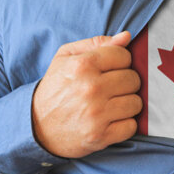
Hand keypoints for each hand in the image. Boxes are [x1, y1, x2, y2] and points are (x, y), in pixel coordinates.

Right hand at [32, 31, 141, 157]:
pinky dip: (124, 124)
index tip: (110, 70)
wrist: (37, 126)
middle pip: (133, 79)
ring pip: (136, 103)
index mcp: (82, 65)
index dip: (119, 62)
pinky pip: (131, 126)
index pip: (124, 56)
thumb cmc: (55, 88)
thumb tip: (126, 37)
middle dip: (125, 83)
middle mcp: (91, 88)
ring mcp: (96, 114)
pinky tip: (111, 120)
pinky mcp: (100, 136)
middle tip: (111, 88)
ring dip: (127, 104)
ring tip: (112, 104)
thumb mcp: (65, 57)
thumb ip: (96, 43)